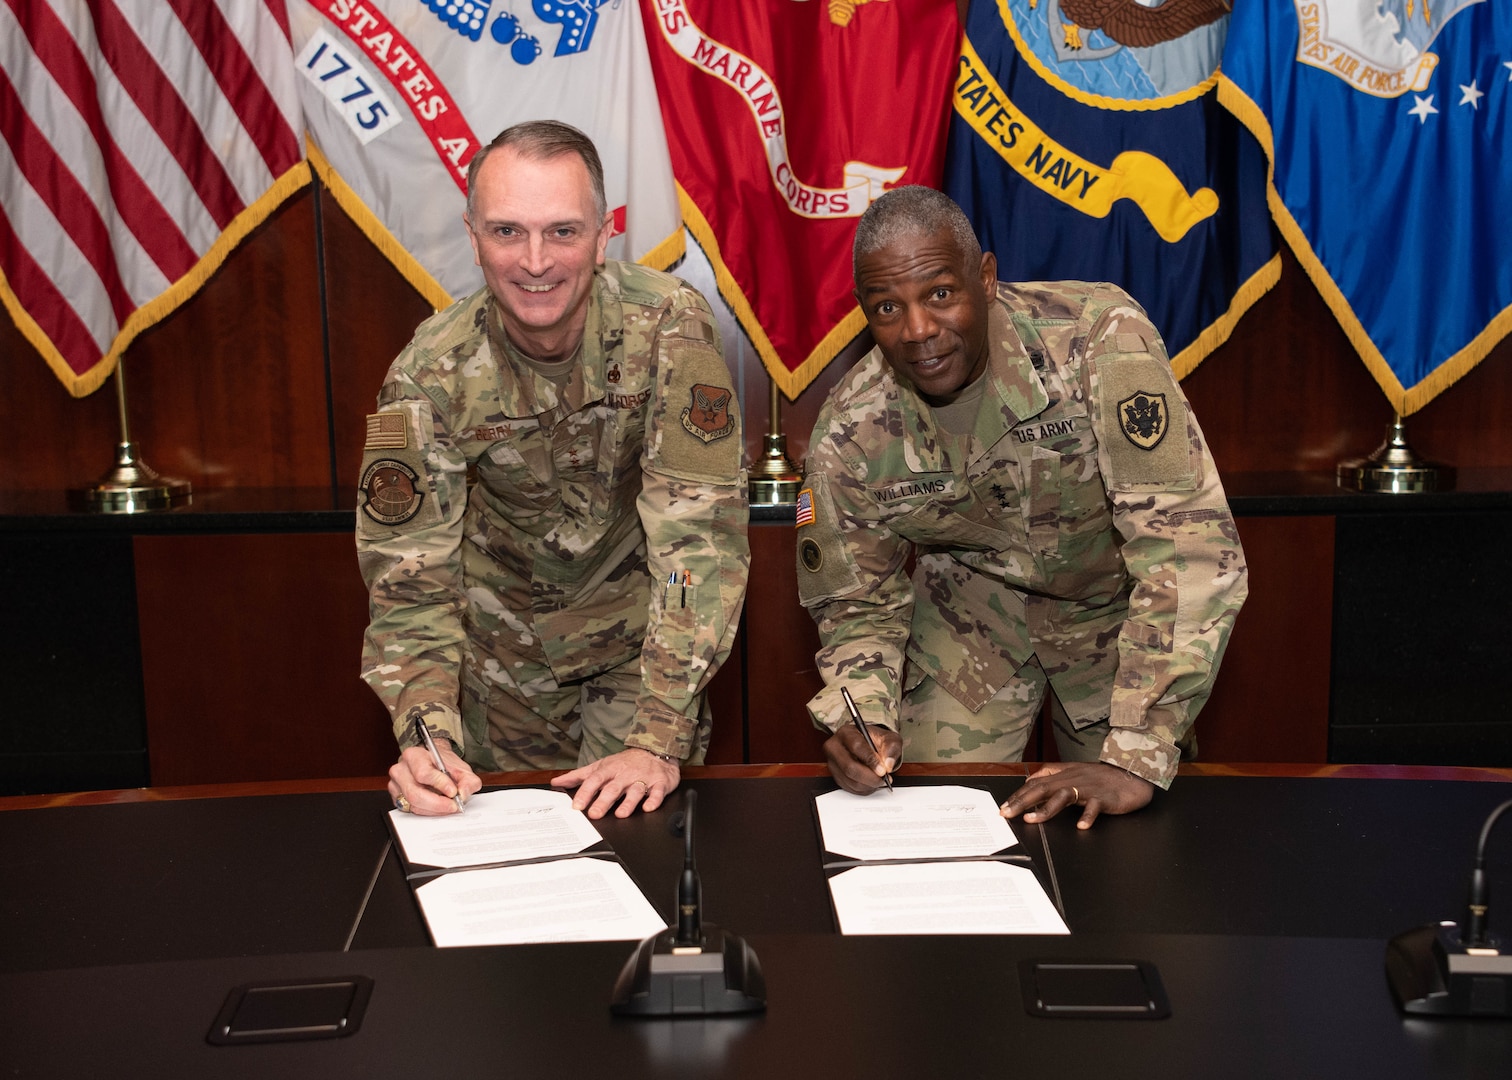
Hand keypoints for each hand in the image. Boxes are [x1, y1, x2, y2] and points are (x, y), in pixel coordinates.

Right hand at [388, 739, 481, 815]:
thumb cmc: (444, 764)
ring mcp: (396, 785)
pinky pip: (411, 810)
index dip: (439, 784)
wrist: (435, 763)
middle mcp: (401, 769)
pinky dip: (428, 812)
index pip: (423, 773)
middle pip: (414, 793)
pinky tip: (438, 808)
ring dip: (434, 809)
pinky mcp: (396, 797)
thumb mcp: (461, 768)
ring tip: (448, 806)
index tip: (453, 791)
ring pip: (413, 804)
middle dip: (437, 803)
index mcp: (414, 755)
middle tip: (453, 805)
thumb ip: (468, 780)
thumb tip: (463, 794)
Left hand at [550, 747, 679, 818]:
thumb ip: (579, 775)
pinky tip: (648, 807)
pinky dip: (654, 800)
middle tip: (594, 814)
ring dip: (628, 803)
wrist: (655, 751)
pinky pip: (657, 792)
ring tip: (620, 814)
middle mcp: (625, 774)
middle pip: (613, 788)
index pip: (595, 780)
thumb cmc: (625, 762)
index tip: (577, 805)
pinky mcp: (659, 783)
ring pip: (635, 790)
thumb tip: (557, 782)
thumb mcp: (601, 765)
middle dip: (603, 801)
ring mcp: (643, 778)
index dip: (586, 792)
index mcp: (610, 769)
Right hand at [824, 723, 901, 794]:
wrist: (867, 744)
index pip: (856, 746)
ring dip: (868, 784)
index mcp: (846, 733)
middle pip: (849, 767)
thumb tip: (888, 764)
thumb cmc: (876, 740)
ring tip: (879, 780)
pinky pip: (850, 787)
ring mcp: (833, 763)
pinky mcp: (835, 775)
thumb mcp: (889, 738)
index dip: (870, 760)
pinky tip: (871, 782)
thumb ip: (892, 748)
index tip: (882, 770)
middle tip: (883, 779)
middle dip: (870, 777)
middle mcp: (835, 747)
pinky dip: (864, 788)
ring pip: (850, 780)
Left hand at [999, 762, 1152, 829]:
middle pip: (1043, 789)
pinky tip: (1081, 826)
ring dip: (1046, 809)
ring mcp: (1089, 789)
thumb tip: (1030, 779)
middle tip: (1006, 813)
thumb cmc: (1102, 776)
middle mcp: (1073, 780)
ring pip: (1064, 796)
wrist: (1132, 775)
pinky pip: (1095, 807)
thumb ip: (1052, 774)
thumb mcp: (1074, 772)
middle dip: (1022, 801)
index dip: (1018, 795)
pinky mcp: (1105, 798)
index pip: (1036, 783)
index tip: (1004, 806)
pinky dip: (1088, 816)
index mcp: (1064, 775)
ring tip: (1032, 819)